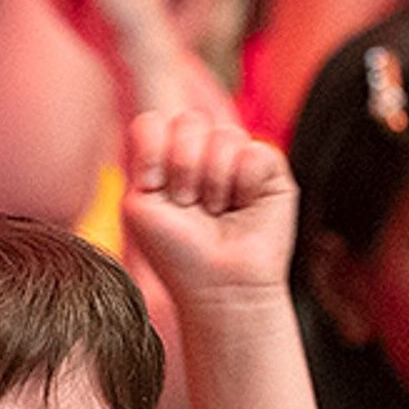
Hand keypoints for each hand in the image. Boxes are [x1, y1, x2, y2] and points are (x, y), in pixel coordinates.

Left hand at [117, 110, 293, 304]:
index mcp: (166, 158)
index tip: (156, 190)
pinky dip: (244, 185)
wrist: (219, 287)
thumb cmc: (177, 253)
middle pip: (189, 120)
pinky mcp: (270, 170)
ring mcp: (236, 159)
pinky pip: (255, 152)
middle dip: (184, 169)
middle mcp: (202, 153)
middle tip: (189, 206)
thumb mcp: (138, 203)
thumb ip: (141, 153)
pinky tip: (243, 208)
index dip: (154, 153)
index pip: (155, 121)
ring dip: (214, 183)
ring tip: (216, 212)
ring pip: (224, 135)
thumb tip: (163, 120)